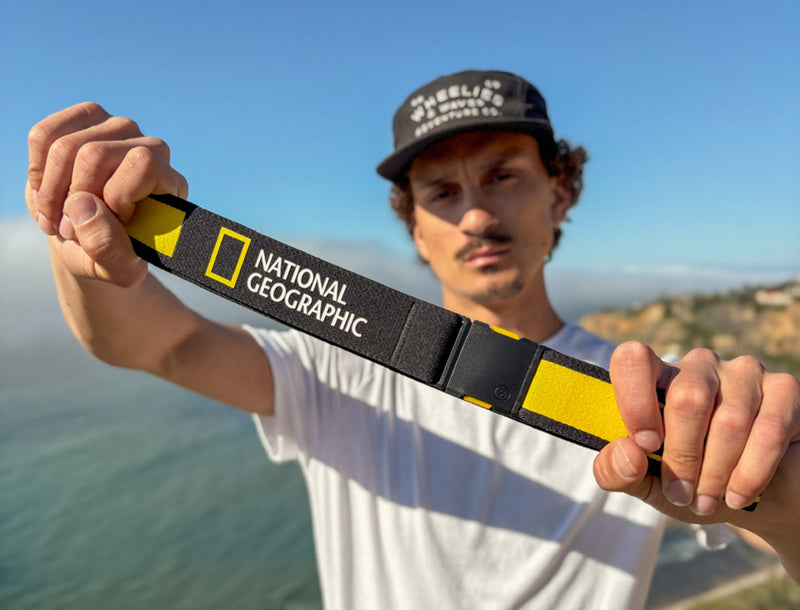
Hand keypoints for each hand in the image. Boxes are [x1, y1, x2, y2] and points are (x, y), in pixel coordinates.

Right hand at [26, 102, 187, 285]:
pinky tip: (46, 192)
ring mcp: (117, 129)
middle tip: (70, 229)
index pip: (142, 164)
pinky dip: (36, 171)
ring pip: (65, 146)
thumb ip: (108, 248)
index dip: (115, 197)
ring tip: (56, 216)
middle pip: (95, 155)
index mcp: (170, 182)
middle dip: (72, 199)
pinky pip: (43, 136)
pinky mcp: (84, 120)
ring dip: (50, 190)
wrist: (88, 240)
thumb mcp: (117, 268)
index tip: (109, 224)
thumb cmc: (111, 255)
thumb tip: (82, 204)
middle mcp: (149, 147)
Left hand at [594, 341, 799, 529]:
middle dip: (683, 457)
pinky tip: (738, 495)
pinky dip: (751, 472)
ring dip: (716, 473)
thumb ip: (617, 472)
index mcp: (657, 377)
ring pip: (730, 420)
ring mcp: (744, 373)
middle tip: (682, 494)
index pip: (633, 359)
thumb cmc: (693, 483)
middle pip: (687, 398)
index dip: (635, 400)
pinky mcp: (785, 390)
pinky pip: (769, 430)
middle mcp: (699, 366)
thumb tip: (626, 453)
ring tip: (707, 501)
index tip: (646, 445)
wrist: (757, 499)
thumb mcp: (648, 485)